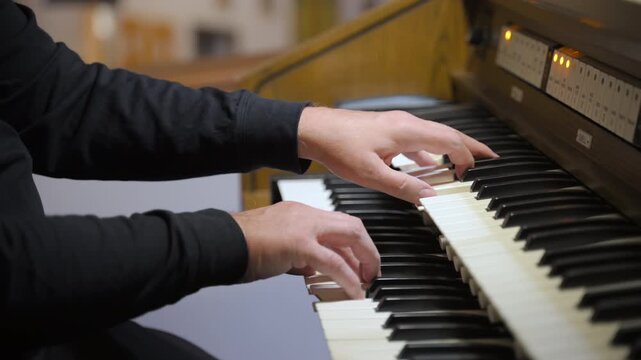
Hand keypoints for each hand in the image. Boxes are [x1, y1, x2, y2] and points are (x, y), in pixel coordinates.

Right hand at [231, 201, 379, 298]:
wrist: (219, 242)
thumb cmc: (239, 245)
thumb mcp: (276, 246)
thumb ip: (296, 253)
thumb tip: (310, 268)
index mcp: (299, 213)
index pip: (337, 223)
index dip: (352, 244)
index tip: (358, 261)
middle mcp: (305, 215)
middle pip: (351, 225)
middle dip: (367, 249)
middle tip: (371, 270)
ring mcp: (303, 226)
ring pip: (349, 237)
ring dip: (363, 262)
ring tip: (366, 282)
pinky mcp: (299, 244)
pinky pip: (333, 262)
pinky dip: (348, 278)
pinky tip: (353, 291)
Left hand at [297, 107, 497, 202]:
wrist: (314, 130)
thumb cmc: (338, 147)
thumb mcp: (371, 174)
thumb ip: (403, 186)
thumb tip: (431, 195)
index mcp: (406, 131)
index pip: (449, 141)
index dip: (467, 157)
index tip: (476, 174)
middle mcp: (406, 123)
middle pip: (448, 133)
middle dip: (470, 147)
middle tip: (491, 159)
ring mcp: (397, 124)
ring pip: (433, 135)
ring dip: (451, 149)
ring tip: (465, 164)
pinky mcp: (388, 129)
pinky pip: (417, 139)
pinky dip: (429, 151)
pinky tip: (427, 164)